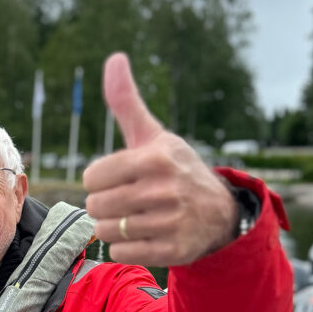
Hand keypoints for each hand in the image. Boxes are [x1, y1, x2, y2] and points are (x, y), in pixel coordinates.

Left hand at [83, 52, 238, 265]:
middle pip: (95, 206)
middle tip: (128, 200)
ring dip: (113, 227)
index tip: (120, 178)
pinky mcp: (173, 250)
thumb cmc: (175, 169)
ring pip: (105, 231)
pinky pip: (120, 253)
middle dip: (105, 204)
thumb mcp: (153, 136)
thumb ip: (127, 103)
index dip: (100, 179)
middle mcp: (163, 190)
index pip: (92, 176)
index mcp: (154, 158)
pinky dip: (125, 247)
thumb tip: (114, 59)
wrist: (220, 213)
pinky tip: (144, 235)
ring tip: (136, 217)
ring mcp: (170, 222)